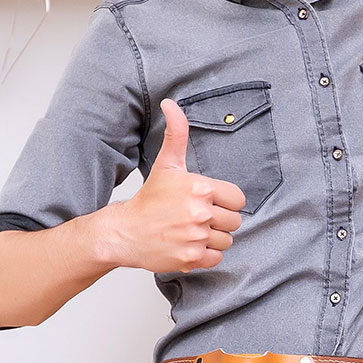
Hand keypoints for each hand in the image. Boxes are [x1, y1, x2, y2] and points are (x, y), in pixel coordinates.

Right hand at [109, 98, 245, 272]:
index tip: (209, 201)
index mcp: (200, 188)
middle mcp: (200, 213)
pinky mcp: (190, 258)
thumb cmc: (149, 198)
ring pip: (227, 240)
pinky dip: (206, 255)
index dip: (226, 200)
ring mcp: (195, 237)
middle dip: (220, 220)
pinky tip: (190, 244)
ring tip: (193, 230)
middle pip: (234, 221)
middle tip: (198, 217)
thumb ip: (177, 133)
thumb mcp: (167, 163)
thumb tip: (171, 103)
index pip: (238, 199)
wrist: (124, 231)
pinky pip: (216, 258)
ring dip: (213, 238)